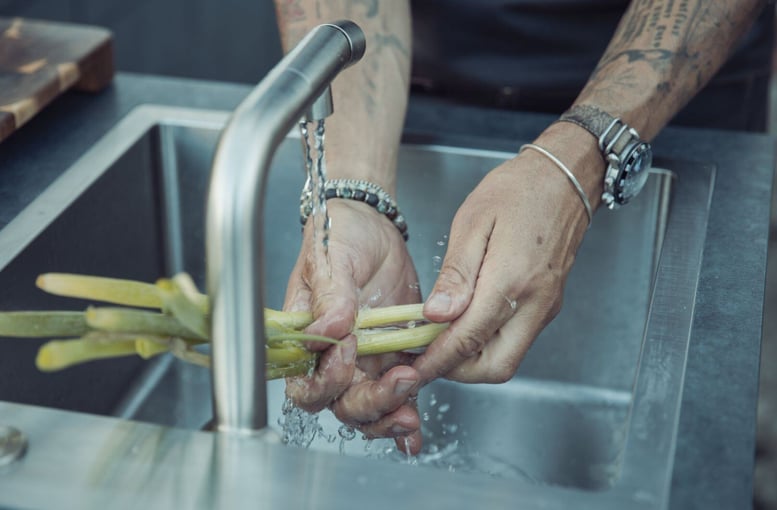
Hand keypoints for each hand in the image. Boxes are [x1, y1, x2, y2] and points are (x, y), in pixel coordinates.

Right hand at [283, 198, 424, 452]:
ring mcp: (365, 362)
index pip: (305, 383)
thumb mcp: (330, 259)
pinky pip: (400, 395)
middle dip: (371, 403)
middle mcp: (333, 359)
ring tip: (412, 416)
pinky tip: (416, 433)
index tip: (348, 350)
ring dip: (390, 416)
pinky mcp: (394, 357)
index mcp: (306, 339)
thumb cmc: (338, 237)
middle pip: (342, 404)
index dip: (325, 380)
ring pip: (371, 409)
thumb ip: (330, 297)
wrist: (372, 226)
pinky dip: (407, 416)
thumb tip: (326, 332)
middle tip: (400, 382)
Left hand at [415, 124, 600, 383]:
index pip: (469, 339)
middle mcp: (535, 303)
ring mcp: (545, 308)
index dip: (437, 360)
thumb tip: (436, 315)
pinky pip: (516, 341)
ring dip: (471, 361)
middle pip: (495, 367)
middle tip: (425, 354)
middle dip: (457, 370)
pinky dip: (487, 345)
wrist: (565, 177)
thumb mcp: (473, 223)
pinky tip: (464, 325)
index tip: (412, 368)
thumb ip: (456, 274)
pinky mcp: (547, 306)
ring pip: (507, 359)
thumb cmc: (517, 190)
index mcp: (512, 281)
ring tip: (440, 340)